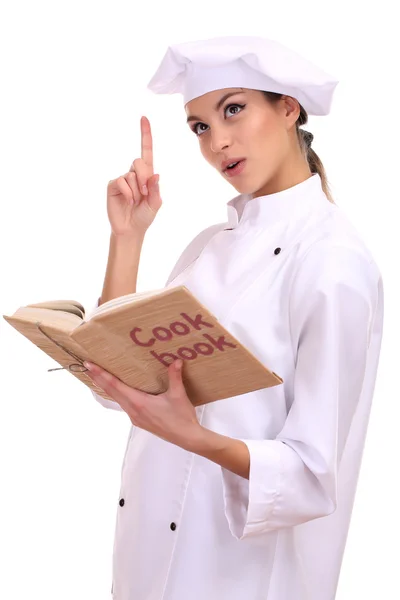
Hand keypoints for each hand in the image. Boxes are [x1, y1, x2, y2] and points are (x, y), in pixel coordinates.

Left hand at [84, 359, 201, 449]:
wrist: (186, 438)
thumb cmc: (181, 417)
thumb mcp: (178, 395)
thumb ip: (174, 376)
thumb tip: (176, 360)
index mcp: (139, 402)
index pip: (115, 386)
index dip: (101, 375)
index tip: (90, 365)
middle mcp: (133, 410)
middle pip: (111, 392)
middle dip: (99, 378)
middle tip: (88, 366)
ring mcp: (135, 417)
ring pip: (117, 399)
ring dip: (107, 387)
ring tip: (99, 376)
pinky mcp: (140, 420)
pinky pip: (124, 404)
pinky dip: (117, 395)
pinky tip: (119, 391)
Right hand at [106, 116, 161, 236]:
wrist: (131, 229)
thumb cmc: (144, 216)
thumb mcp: (155, 204)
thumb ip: (156, 189)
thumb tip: (155, 175)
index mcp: (147, 175)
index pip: (147, 152)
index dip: (145, 135)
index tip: (144, 118)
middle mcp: (134, 174)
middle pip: (140, 162)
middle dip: (144, 178)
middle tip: (145, 193)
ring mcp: (123, 178)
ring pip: (132, 174)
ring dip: (137, 189)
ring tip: (136, 201)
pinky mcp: (113, 185)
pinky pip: (121, 181)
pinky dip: (128, 192)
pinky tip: (128, 201)